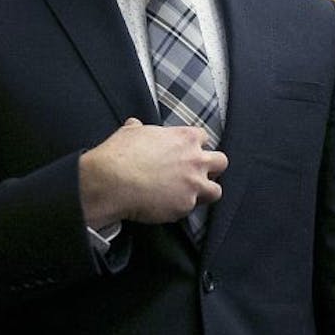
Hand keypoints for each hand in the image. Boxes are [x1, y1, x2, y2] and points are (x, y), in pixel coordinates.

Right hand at [79, 118, 227, 228]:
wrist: (113, 181)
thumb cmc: (121, 154)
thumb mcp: (130, 132)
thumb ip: (140, 129)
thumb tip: (136, 125)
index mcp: (185, 138)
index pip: (204, 138)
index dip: (195, 146)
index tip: (186, 152)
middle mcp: (195, 161)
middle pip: (221, 162)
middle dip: (212, 168)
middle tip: (195, 174)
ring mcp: (193, 185)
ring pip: (216, 191)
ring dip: (205, 192)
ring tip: (188, 195)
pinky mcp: (185, 206)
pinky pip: (189, 209)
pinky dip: (179, 208)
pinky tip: (165, 207)